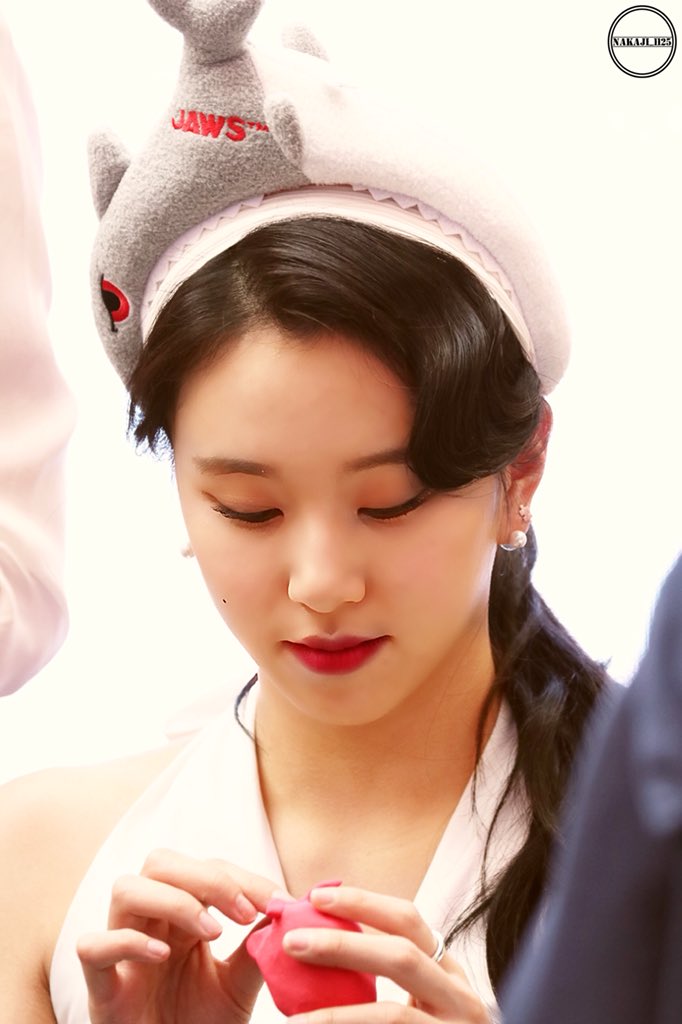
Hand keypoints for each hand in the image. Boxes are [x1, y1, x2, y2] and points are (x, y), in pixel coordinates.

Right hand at [77, 849, 286, 1023]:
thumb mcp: (238, 985)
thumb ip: (257, 949)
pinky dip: (127, 942)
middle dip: (207, 877)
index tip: (278, 902)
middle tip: (243, 912)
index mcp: (180, 915)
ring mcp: (120, 951)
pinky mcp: (100, 988)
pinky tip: (161, 955)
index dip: (242, 878)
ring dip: (173, 900)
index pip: (206, 868)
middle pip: (161, 862)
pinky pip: (92, 946)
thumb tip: (286, 909)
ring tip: (211, 932)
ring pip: (126, 888)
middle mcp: (148, 922)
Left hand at [280, 885, 489, 1023]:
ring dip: (335, 1016)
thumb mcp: (417, 998)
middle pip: (402, 957)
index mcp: (447, 971)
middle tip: (292, 942)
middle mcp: (461, 998)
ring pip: (392, 1015)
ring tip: (292, 1020)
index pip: (408, 921)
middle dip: (342, 946)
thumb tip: (309, 940)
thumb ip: (380, 970)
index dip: (363, 903)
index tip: (316, 896)